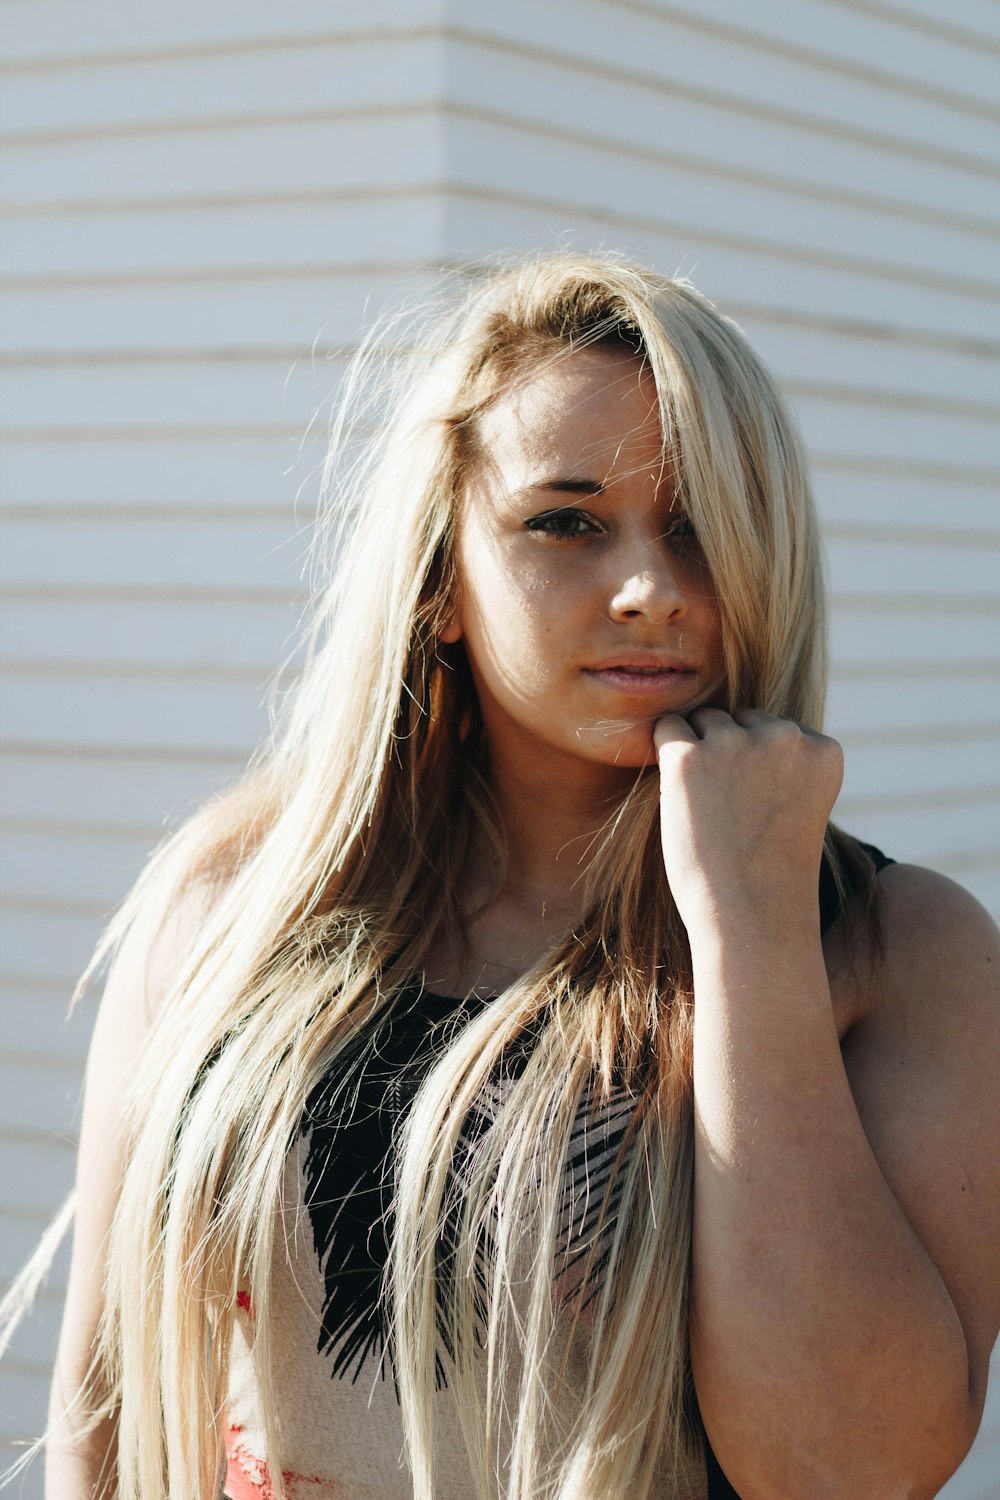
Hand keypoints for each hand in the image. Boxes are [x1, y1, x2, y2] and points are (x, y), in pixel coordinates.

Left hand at [653, 707, 843, 935]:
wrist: (751, 918)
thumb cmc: (769, 872)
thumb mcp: (797, 805)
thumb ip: (781, 761)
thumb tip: (735, 720)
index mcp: (822, 749)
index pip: (775, 728)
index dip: (758, 768)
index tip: (759, 809)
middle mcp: (785, 736)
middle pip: (739, 719)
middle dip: (727, 752)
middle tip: (729, 813)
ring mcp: (737, 743)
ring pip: (704, 722)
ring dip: (697, 755)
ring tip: (708, 812)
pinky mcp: (690, 757)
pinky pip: (667, 728)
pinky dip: (665, 755)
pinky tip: (676, 795)